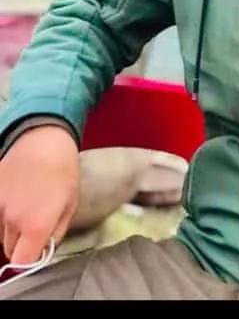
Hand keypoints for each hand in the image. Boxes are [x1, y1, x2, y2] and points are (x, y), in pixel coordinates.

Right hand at [0, 125, 79, 263]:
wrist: (44, 138)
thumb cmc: (63, 170)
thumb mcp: (70, 203)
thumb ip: (56, 233)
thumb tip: (44, 249)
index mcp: (36, 224)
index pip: (22, 261)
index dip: (30, 259)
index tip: (37, 250)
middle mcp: (12, 219)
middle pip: (10, 247)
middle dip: (22, 241)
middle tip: (35, 220)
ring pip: (0, 231)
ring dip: (11, 225)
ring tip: (27, 201)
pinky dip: (2, 209)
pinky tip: (16, 194)